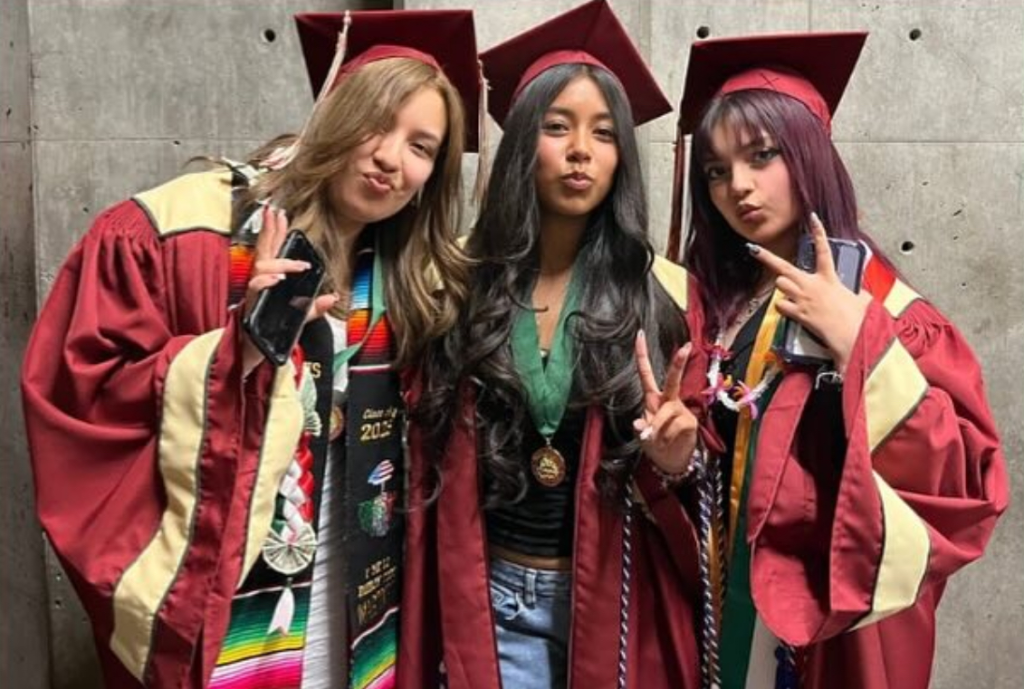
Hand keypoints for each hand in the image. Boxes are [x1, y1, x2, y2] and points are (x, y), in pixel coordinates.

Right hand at [242, 205, 338, 373]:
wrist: (252, 356)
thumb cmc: (270, 335)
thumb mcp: (298, 319)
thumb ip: (313, 308)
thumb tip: (332, 297)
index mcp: (268, 284)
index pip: (271, 253)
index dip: (274, 233)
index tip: (278, 214)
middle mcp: (258, 286)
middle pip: (262, 253)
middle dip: (269, 233)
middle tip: (276, 215)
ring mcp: (253, 296)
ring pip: (260, 268)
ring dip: (279, 263)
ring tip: (297, 264)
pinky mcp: (251, 309)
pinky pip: (255, 291)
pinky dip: (266, 282)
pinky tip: (276, 278)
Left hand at [634, 331, 698, 474]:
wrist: (670, 462)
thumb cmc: (655, 443)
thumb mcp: (643, 436)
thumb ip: (641, 428)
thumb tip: (640, 424)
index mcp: (652, 398)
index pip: (646, 373)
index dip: (642, 354)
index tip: (639, 334)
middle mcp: (668, 400)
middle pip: (673, 379)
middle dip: (679, 363)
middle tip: (686, 347)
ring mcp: (680, 410)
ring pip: (665, 413)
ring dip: (657, 430)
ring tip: (657, 441)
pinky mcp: (690, 422)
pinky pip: (674, 427)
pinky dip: (666, 438)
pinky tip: (669, 442)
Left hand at [748, 213, 870, 372]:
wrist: (852, 333)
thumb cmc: (859, 318)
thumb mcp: (861, 298)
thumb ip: (856, 293)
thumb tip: (861, 297)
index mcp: (829, 278)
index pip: (824, 250)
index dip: (819, 232)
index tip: (812, 218)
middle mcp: (812, 285)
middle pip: (784, 268)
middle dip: (767, 258)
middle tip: (754, 249)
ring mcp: (802, 298)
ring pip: (780, 285)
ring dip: (783, 288)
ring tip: (794, 294)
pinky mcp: (797, 313)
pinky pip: (781, 305)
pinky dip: (784, 307)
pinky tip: (793, 311)